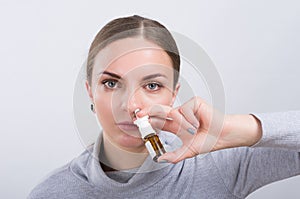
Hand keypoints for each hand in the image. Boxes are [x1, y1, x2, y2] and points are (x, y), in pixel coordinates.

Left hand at [136, 96, 261, 162]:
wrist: (223, 135)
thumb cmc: (208, 140)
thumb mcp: (188, 151)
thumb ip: (174, 156)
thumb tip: (159, 159)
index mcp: (176, 126)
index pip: (159, 122)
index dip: (149, 121)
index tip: (138, 122)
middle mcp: (180, 116)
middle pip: (161, 111)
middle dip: (149, 112)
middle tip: (139, 114)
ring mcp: (186, 108)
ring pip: (174, 112)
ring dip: (182, 124)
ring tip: (195, 129)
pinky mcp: (194, 102)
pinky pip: (184, 109)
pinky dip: (190, 118)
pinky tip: (199, 123)